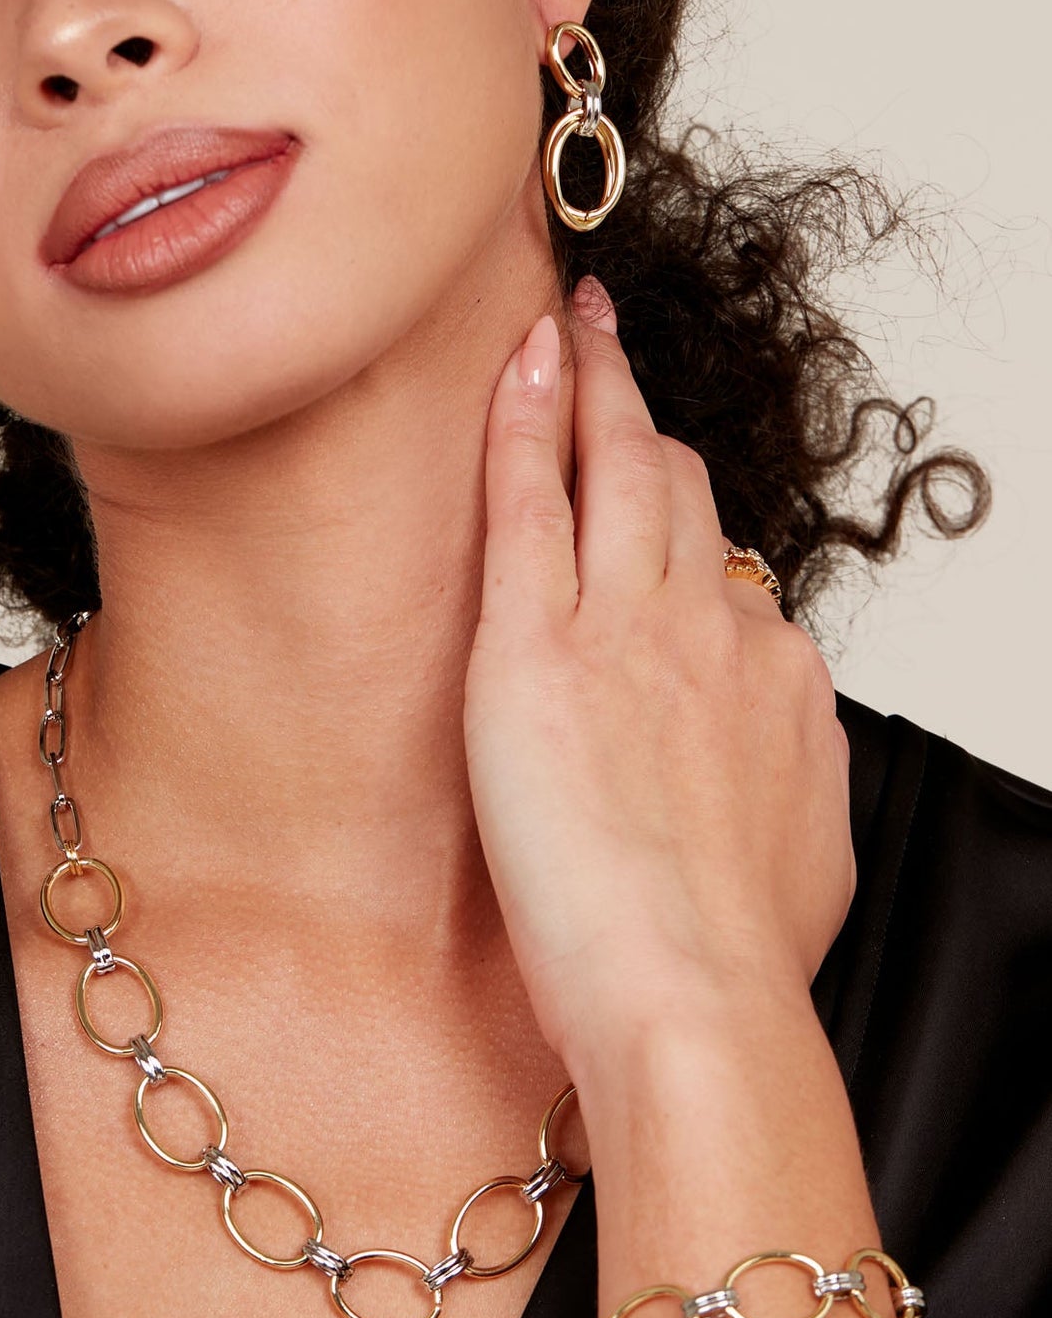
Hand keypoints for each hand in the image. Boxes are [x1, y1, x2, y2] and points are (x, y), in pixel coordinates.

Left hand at [463, 278, 854, 1067]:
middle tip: (605, 346)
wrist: (694, 996)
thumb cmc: (738, 957)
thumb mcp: (799, 858)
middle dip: (641, 411)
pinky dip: (526, 418)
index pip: (727, 571)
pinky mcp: (537, 644)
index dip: (684, 528)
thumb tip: (764, 774)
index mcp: (776, 678)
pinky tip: (517, 359)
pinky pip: (531, 497)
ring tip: (566, 321)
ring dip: (591, 379)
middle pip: (679, 488)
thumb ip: (780, 785)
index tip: (657, 495)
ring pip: (617, 465)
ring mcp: (627, 625)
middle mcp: (714, 628)